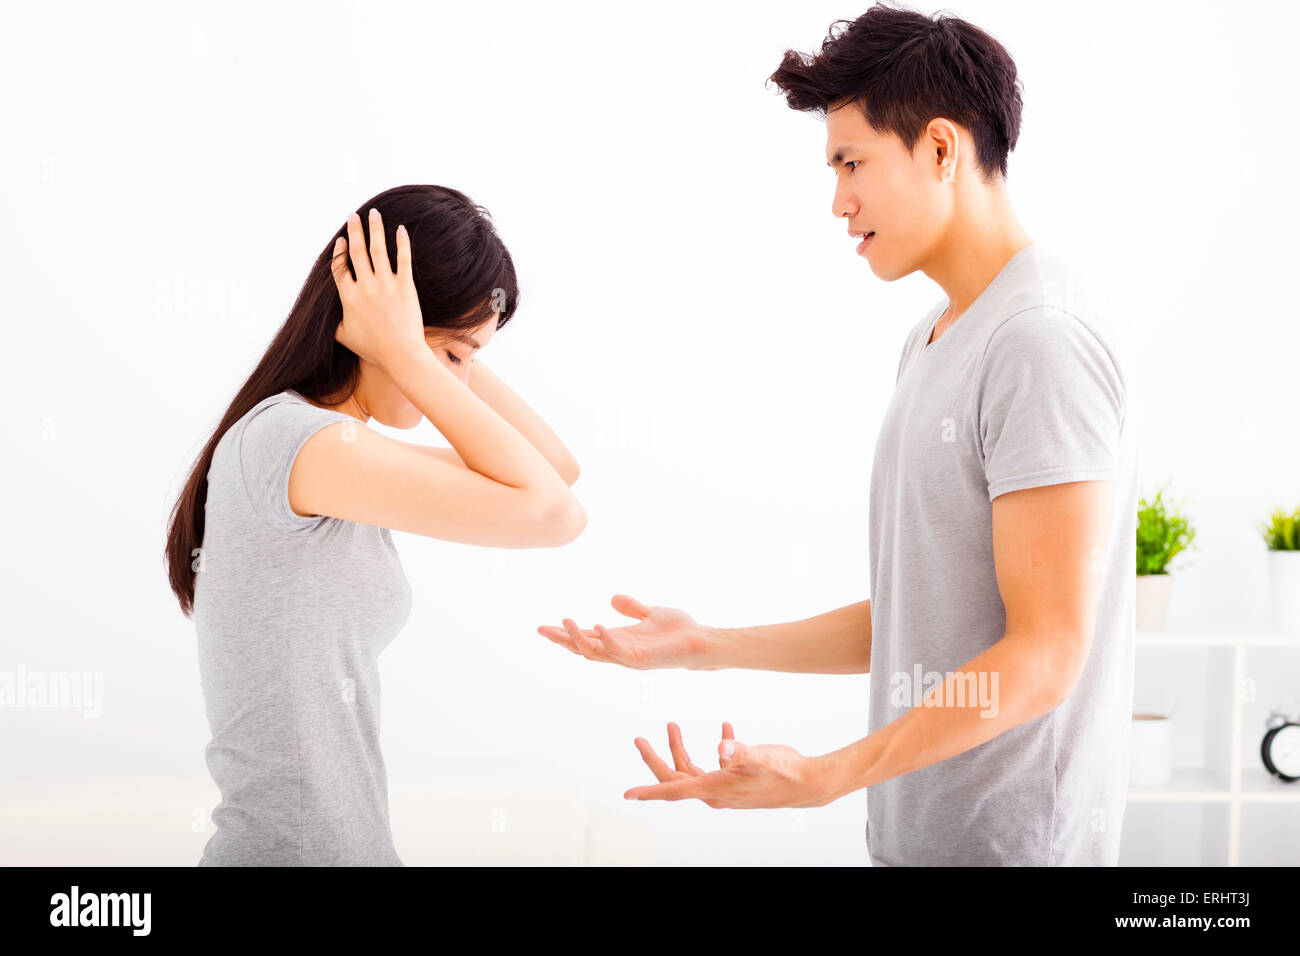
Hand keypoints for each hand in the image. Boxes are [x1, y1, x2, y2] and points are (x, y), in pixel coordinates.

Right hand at [329, 208, 426, 371]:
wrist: (401, 355)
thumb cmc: (373, 349)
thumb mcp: (344, 337)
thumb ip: (335, 323)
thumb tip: (328, 318)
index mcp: (348, 297)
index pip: (339, 267)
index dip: (340, 251)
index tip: (342, 241)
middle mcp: (365, 287)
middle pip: (357, 252)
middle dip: (355, 231)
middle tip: (353, 216)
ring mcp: (385, 285)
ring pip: (378, 250)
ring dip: (375, 229)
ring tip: (374, 214)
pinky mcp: (405, 287)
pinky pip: (403, 259)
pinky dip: (401, 242)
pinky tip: (400, 229)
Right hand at [537, 594, 714, 669]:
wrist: (702, 641)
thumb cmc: (679, 630)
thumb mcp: (651, 613)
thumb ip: (633, 608)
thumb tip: (612, 599)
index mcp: (620, 639)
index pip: (586, 637)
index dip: (566, 633)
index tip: (545, 626)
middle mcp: (620, 650)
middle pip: (583, 648)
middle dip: (562, 640)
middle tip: (541, 630)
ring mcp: (630, 657)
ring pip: (595, 652)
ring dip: (579, 638)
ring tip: (564, 622)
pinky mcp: (642, 659)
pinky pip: (619, 651)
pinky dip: (608, 639)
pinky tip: (598, 625)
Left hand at [623, 721, 826, 808]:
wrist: (808, 783)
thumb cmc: (784, 772)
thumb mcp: (760, 756)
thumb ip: (739, 750)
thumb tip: (722, 745)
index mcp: (714, 789)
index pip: (674, 790)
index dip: (649, 791)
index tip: (628, 794)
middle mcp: (715, 792)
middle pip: (675, 777)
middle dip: (656, 757)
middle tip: (640, 739)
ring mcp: (724, 786)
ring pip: (691, 769)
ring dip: (679, 748)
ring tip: (672, 725)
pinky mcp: (735, 779)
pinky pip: (715, 764)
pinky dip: (715, 746)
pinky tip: (725, 728)